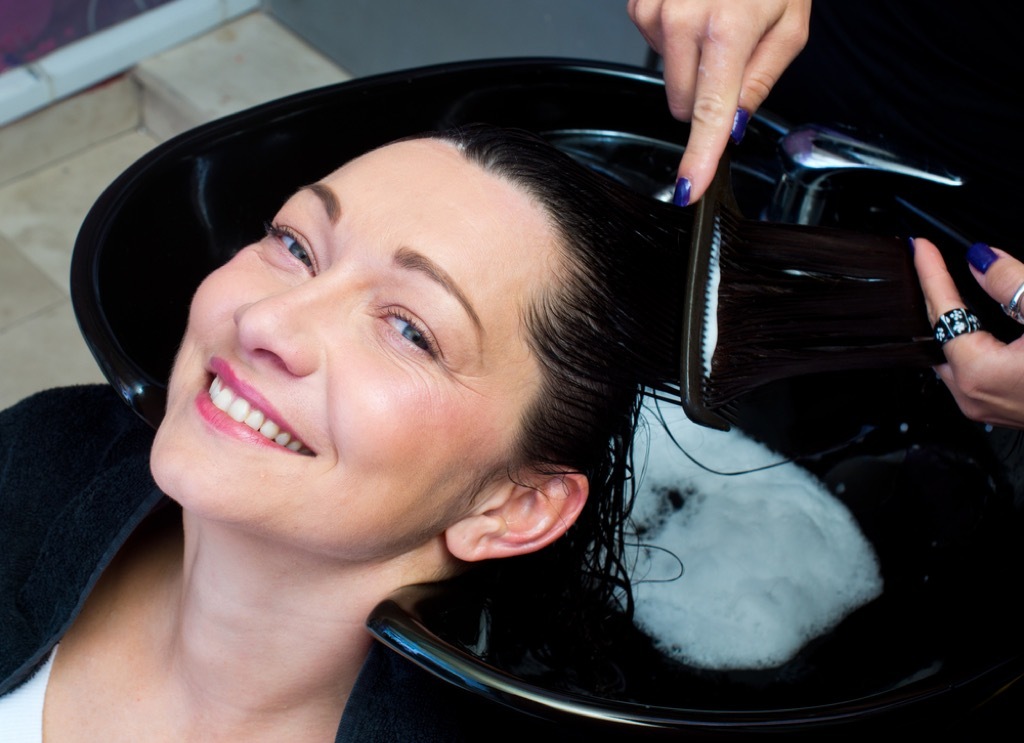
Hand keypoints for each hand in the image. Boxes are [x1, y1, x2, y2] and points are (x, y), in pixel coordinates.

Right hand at [627, 0, 810, 204]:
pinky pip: (655, 48)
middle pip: (682, 104)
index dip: (699, 156)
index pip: (708, 113)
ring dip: (691, 63)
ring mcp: (653, 11)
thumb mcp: (789, 25)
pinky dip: (675, 39)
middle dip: (706, 95)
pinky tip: (694, 12)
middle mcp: (681, 20)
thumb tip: (734, 123)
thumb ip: (760, 81)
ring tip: (715, 20)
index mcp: (727, 29)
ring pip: (667, 77)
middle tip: (732, 54)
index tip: (689, 188)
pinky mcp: (638, 5)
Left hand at [912, 237, 1023, 427]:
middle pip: (937, 334)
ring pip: (950, 353)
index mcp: (978, 372)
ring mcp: (984, 406)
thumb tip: (982, 260)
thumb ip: (1012, 284)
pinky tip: (971, 318)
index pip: (942, 312)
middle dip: (932, 294)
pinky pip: (968, 366)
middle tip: (926, 259)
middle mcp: (972, 395)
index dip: (931, 273)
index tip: (922, 247)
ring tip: (943, 282)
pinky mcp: (999, 406)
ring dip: (949, 317)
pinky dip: (966, 338)